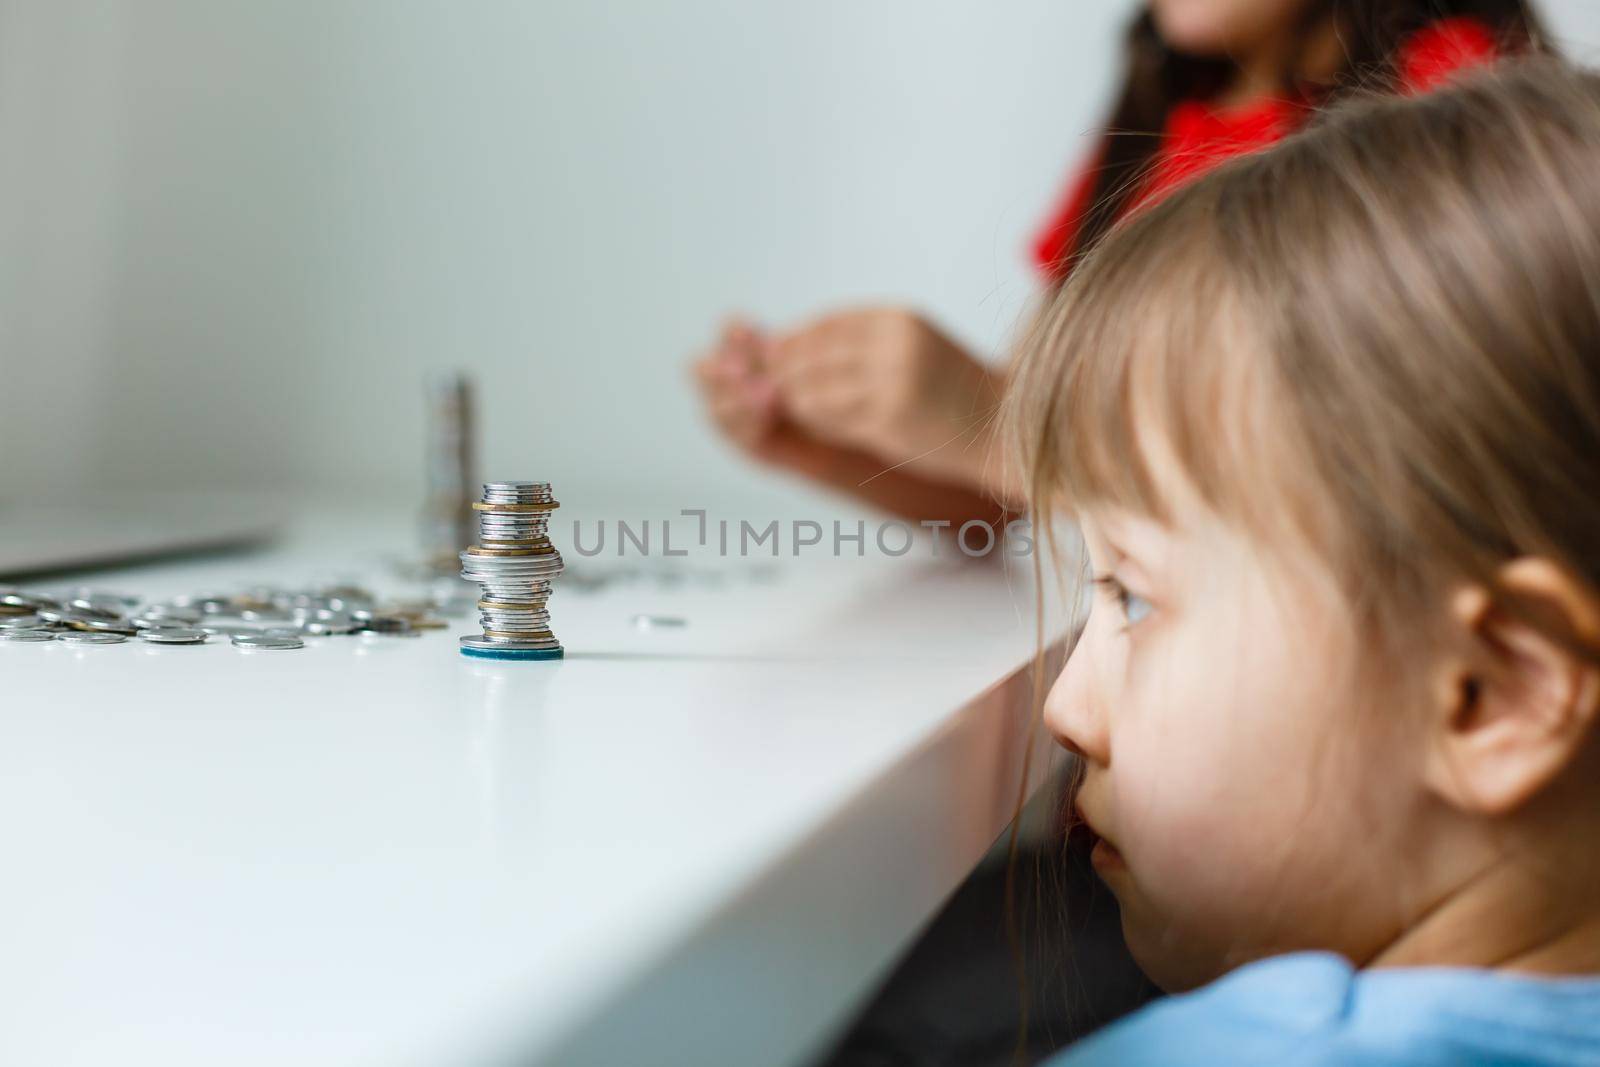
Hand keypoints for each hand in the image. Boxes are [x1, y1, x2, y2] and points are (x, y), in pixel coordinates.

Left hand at [691, 316, 1021, 523]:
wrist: (1001, 428)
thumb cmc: (951, 389)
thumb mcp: (913, 346)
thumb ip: (862, 342)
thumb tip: (787, 345)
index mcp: (900, 320)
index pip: (828, 324)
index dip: (795, 339)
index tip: (775, 354)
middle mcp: (894, 346)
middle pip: (815, 356)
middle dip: (787, 372)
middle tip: (773, 386)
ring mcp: (891, 385)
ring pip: (817, 392)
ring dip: (800, 402)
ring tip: (799, 407)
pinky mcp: (889, 422)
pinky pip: (834, 423)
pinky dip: (821, 425)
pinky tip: (823, 426)